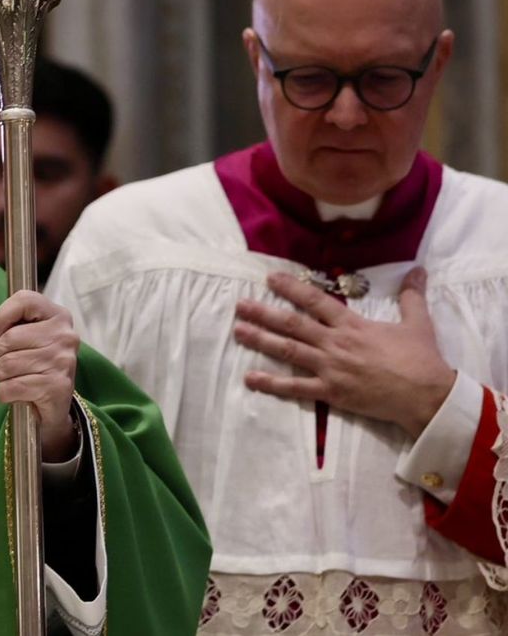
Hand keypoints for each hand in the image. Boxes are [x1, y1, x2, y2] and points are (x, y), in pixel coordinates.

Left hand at [0, 290, 79, 460]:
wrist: (55, 403)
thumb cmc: (35, 362)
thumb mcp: (28, 334)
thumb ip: (13, 322)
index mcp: (58, 315)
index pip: (24, 299)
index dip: (2, 317)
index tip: (2, 333)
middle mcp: (65, 336)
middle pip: (8, 339)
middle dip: (0, 355)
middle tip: (13, 363)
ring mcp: (63, 361)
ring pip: (6, 365)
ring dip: (3, 376)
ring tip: (18, 377)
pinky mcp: (57, 387)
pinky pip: (10, 387)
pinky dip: (6, 393)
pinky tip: (20, 393)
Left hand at [234, 268, 455, 437]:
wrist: (427, 395)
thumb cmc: (421, 360)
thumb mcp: (418, 323)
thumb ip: (411, 296)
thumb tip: (418, 269)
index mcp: (353, 325)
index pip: (316, 301)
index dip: (292, 288)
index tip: (270, 279)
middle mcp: (336, 343)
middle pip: (293, 324)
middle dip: (264, 313)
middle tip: (240, 305)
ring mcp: (330, 368)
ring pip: (289, 350)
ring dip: (261, 340)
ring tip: (238, 331)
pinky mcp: (331, 392)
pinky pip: (296, 388)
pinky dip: (272, 383)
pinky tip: (250, 378)